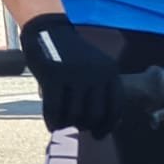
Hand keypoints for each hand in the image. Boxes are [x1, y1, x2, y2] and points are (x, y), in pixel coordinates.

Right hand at [20, 13, 120, 136]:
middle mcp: (95, 73)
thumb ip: (101, 91)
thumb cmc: (71, 54)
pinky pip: (55, 110)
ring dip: (67, 124)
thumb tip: (108, 125)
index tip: (98, 135)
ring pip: (74, 115)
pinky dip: (53, 122)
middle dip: (85, 126)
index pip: (115, 107)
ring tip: (62, 123)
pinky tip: (52, 124)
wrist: (48, 28)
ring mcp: (74, 74)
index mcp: (109, 70)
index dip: (107, 126)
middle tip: (76, 127)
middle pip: (95, 115)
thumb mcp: (95, 67)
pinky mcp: (53, 76)